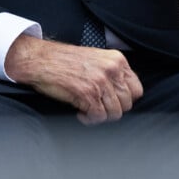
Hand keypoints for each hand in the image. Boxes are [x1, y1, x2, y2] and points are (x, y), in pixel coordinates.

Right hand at [5, 33, 143, 124]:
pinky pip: (99, 117)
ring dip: (101, 116)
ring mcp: (101, 81)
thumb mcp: (96, 60)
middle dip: (112, 109)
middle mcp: (112, 69)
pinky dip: (89, 119)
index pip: (136, 89)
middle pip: (127, 104)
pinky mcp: (88, 94)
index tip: (112, 101)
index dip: (124, 99)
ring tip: (87, 110)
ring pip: (115, 113)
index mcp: (117, 60)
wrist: (41, 60)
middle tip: (97, 107)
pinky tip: (80, 112)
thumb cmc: (65, 61)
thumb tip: (123, 95)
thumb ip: (112, 73)